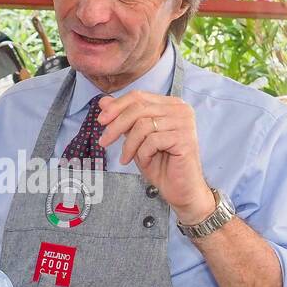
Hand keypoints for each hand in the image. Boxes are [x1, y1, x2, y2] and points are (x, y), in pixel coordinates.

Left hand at [96, 91, 214, 223]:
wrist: (181, 190)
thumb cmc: (161, 165)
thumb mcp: (136, 139)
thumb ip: (124, 119)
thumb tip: (103, 102)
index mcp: (170, 104)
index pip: (138, 96)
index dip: (116, 107)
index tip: (101, 121)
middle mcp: (180, 109)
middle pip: (138, 108)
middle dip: (116, 125)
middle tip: (104, 141)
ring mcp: (184, 123)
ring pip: (142, 125)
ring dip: (129, 145)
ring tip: (127, 159)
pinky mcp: (184, 138)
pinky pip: (152, 141)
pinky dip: (142, 153)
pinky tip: (145, 162)